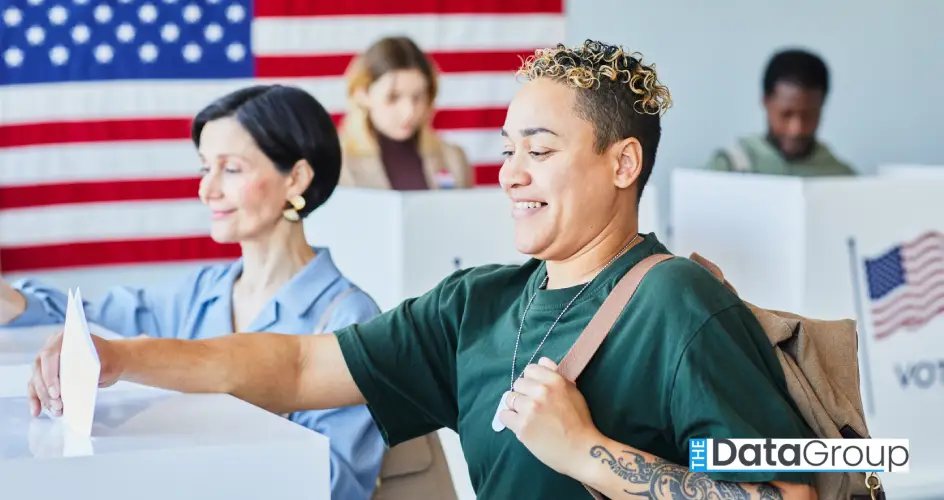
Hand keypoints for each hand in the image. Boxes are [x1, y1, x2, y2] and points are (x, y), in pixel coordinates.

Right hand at [27, 330, 123, 417]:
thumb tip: (72, 386)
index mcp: (64, 338)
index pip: (49, 356)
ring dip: (44, 398)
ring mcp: (47, 362)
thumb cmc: (109, 359)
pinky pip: (36, 387)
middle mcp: (51, 348)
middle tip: (58, 406)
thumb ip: (88, 371)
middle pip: (40, 370)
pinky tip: (37, 412)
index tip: (56, 393)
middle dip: (47, 391)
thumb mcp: (104, 364)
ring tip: (57, 412)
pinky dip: (37, 400)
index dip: (50, 376)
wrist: (113, 360)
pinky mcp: (48, 375)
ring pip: (37, 381)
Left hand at [499, 357, 601, 478]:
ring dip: (516, 406)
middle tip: (533, 406)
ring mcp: (529, 409)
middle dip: (524, 393)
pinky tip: (520, 424)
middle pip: (518, 384)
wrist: (581, 450)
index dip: (532, 380)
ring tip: (527, 416)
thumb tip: (542, 359)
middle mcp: (540, 391)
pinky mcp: (521, 426)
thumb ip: (555, 374)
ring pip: (509, 399)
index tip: (537, 391)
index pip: (530, 370)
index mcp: (554, 380)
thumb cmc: (580, 421)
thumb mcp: (573, 392)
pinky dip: (509, 419)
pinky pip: (504, 415)